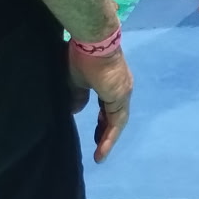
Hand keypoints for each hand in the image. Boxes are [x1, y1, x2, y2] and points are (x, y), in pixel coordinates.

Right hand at [67, 45, 132, 161]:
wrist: (93, 42)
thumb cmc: (83, 57)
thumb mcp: (75, 81)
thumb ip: (77, 97)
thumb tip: (75, 111)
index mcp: (111, 83)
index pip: (107, 106)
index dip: (101, 120)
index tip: (95, 132)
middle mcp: (121, 88)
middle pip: (114, 115)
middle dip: (105, 131)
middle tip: (98, 146)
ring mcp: (123, 92)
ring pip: (117, 121)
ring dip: (107, 138)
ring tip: (99, 156)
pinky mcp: (121, 97)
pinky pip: (116, 122)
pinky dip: (109, 136)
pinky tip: (101, 149)